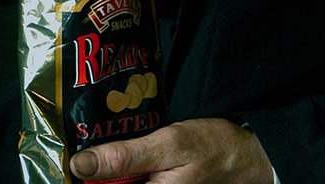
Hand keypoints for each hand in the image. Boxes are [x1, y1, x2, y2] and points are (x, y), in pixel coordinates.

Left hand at [69, 118, 271, 183]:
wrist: (250, 158)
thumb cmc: (213, 149)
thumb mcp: (167, 145)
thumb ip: (123, 158)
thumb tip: (79, 165)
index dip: (86, 181)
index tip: (74, 164)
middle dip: (97, 176)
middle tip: (90, 155)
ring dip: (110, 173)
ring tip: (107, 154)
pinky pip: (132, 183)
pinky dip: (123, 174)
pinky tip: (122, 161)